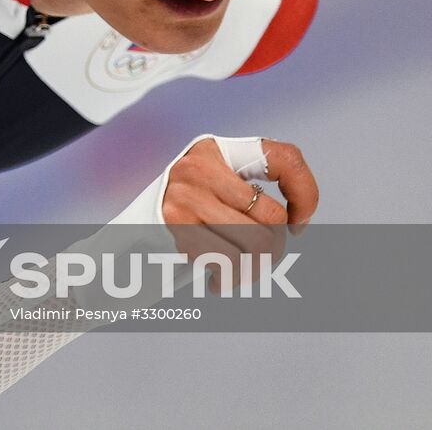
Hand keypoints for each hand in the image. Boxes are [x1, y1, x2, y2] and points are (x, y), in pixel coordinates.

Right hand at [161, 138, 319, 287]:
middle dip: (274, 248)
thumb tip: (295, 221)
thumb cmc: (183, 219)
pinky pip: (229, 262)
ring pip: (257, 244)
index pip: (284, 159)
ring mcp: (185, 195)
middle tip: (258, 259)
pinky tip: (217, 280)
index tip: (297, 223)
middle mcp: (199, 167)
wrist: (126, 242)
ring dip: (254, 270)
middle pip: (273, 217)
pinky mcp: (176, 226)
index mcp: (215, 150)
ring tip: (239, 273)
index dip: (305, 193)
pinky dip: (229, 280)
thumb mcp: (213, 187)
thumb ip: (248, 190)